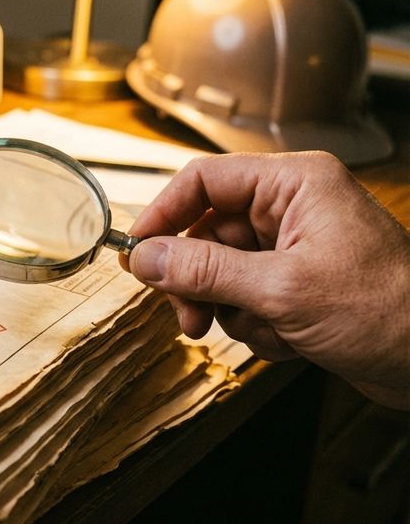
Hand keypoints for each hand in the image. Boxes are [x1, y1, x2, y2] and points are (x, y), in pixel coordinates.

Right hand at [119, 151, 409, 408]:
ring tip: (266, 331)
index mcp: (294, 185)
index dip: (164, 215)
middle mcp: (292, 209)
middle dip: (199, 282)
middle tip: (190, 318)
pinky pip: (246, 299)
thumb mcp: (281, 290)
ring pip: (222, 273)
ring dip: (233, 311)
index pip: (204, 181)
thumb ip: (205, 271)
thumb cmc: (387, 311)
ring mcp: (294, 248)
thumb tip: (145, 258)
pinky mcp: (297, 285)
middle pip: (206, 233)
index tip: (138, 254)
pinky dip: (257, 326)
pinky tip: (289, 341)